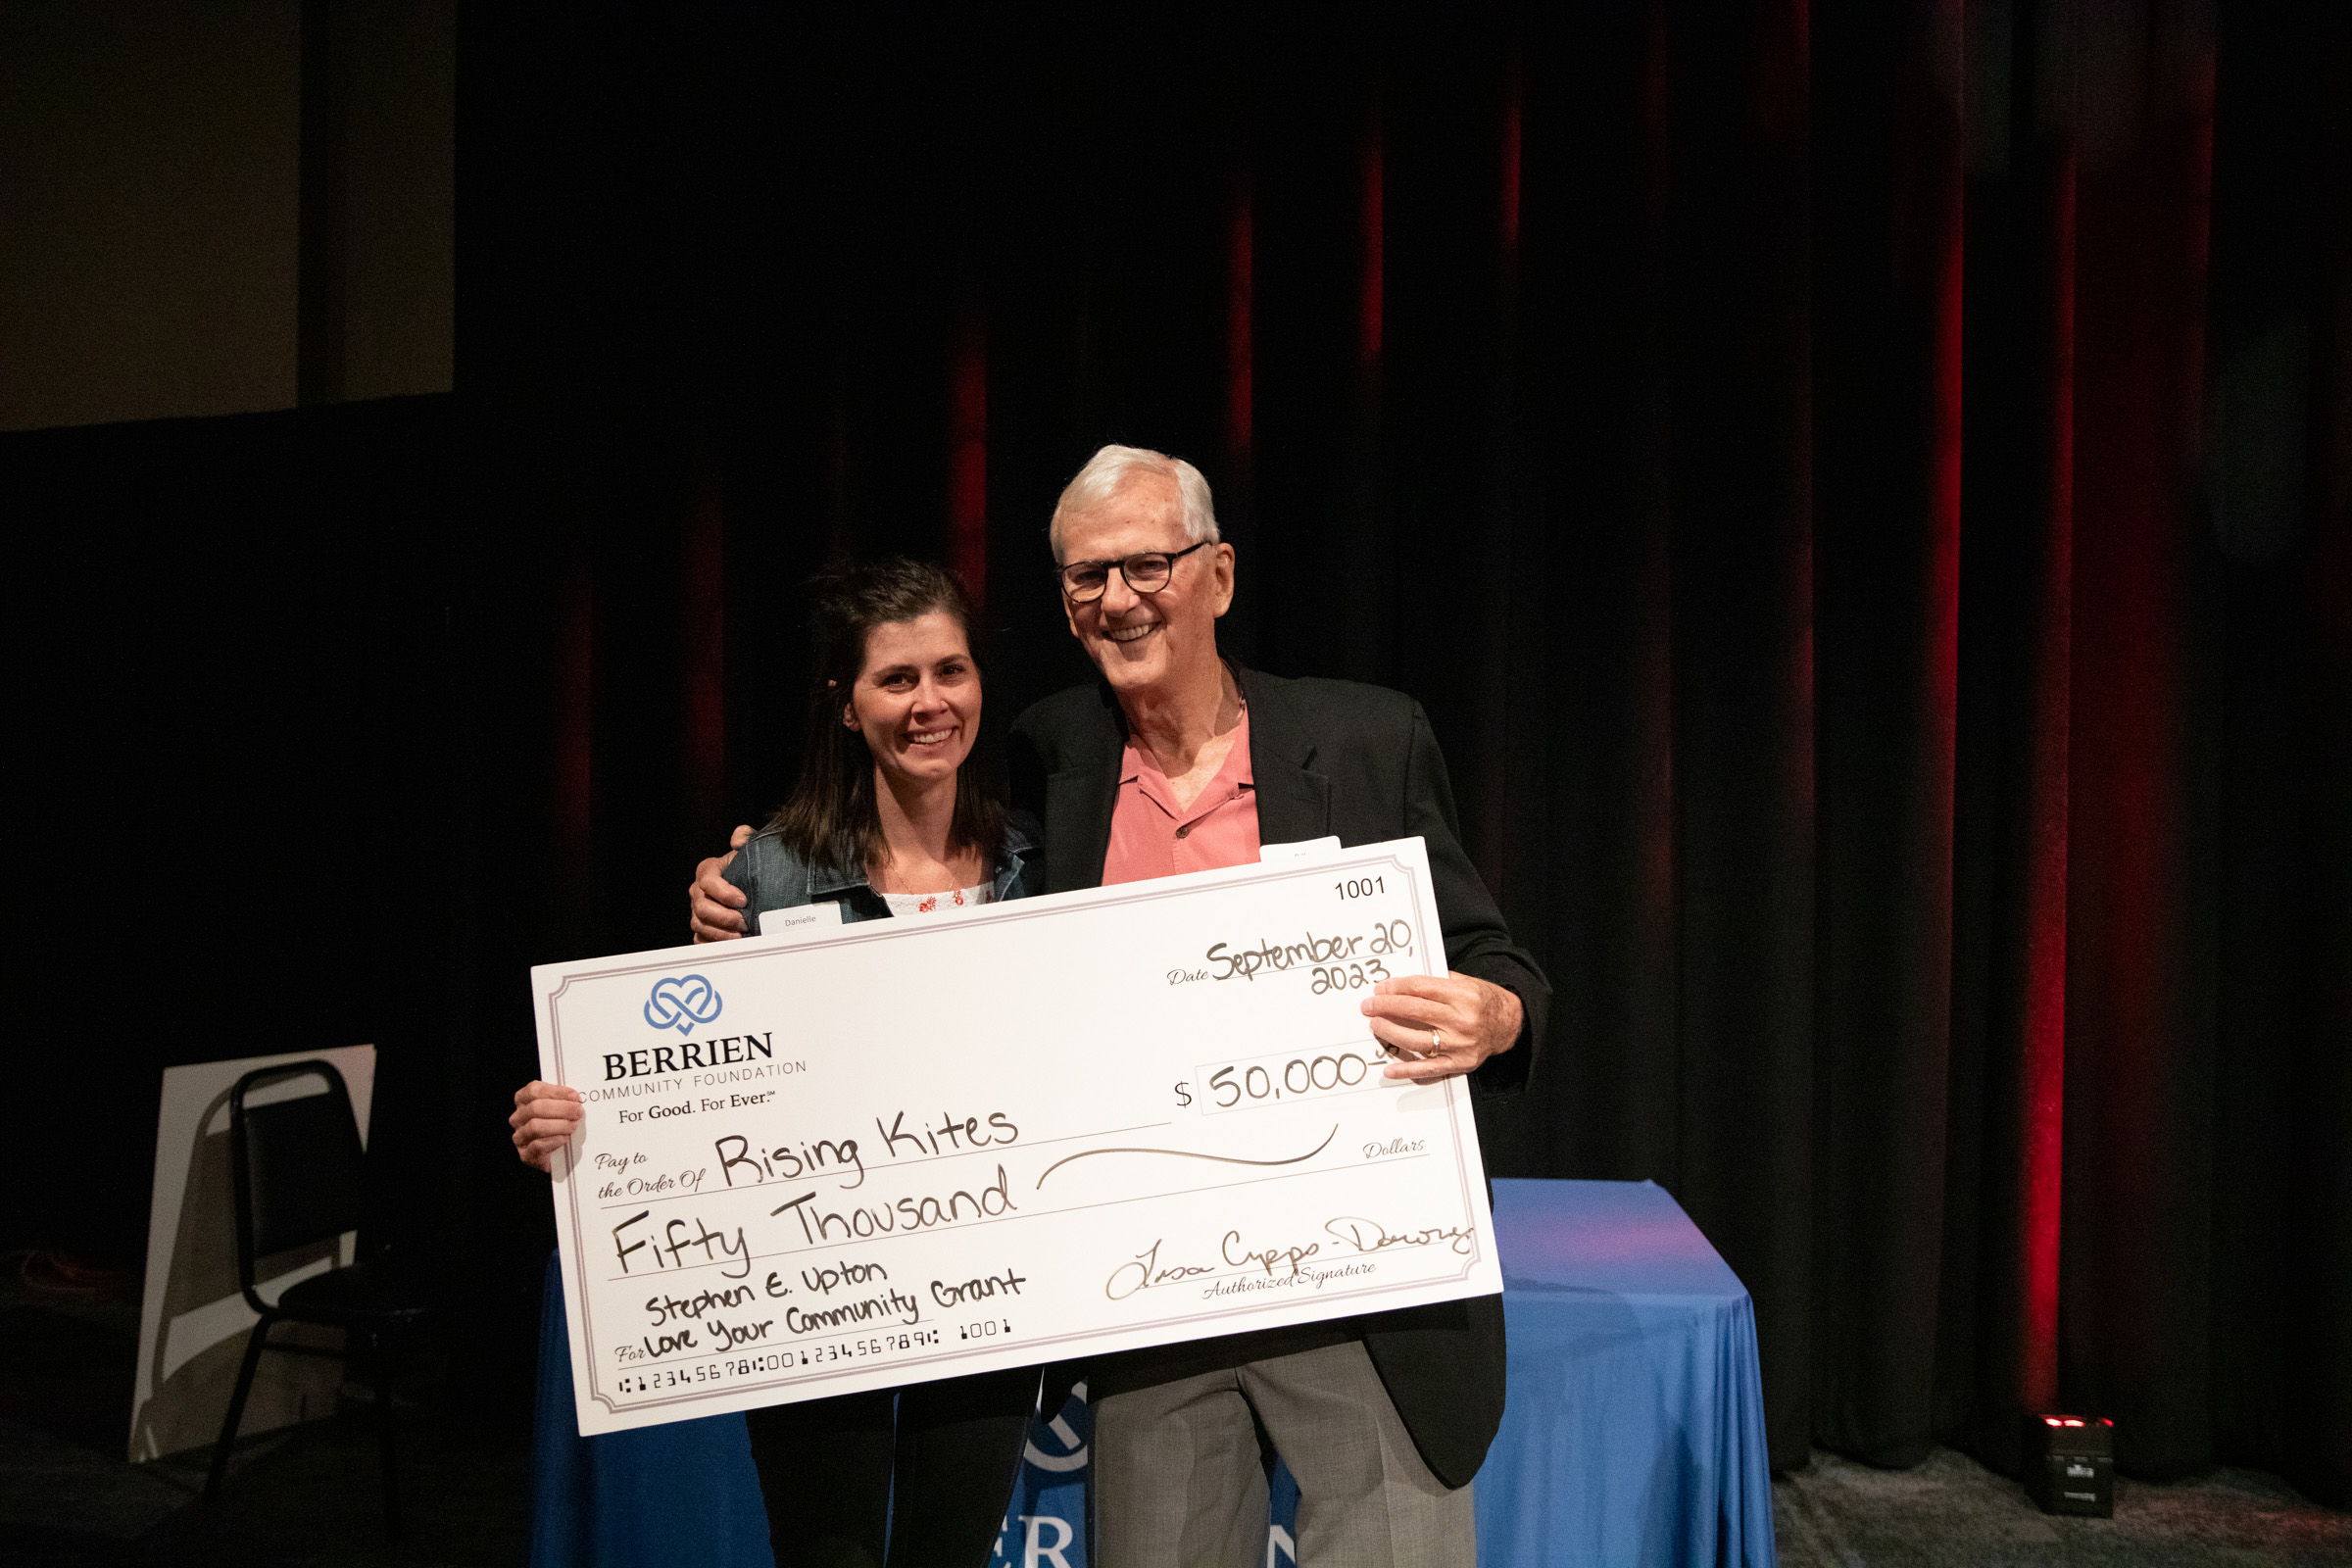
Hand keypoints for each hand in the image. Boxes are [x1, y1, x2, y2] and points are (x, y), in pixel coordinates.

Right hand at [510, 1080, 583, 1171]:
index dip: (555, 1091)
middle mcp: (518, 1118)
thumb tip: (576, 1098)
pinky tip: (564, 1138)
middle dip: (561, 1108)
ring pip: (535, 1126)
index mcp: (524, 1101)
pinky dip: (554, 1140)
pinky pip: (538, 1145)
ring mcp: (520, 1137)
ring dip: (559, 1125)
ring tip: (573, 1126)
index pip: (534, 1090)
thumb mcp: (560, 1109)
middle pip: (536, 1108)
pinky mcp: (526, 1154)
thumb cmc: (558, 1127)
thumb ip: (564, 1101)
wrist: (555, 1156)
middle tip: (578, 1111)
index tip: (574, 1095)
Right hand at [690, 824, 755, 941]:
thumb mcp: (749, 849)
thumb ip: (745, 838)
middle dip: (723, 917)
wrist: (749, 886)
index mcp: (707, 871)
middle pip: (702, 907)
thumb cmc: (748, 868)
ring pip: (700, 925)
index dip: (723, 892)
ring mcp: (698, 912)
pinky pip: (700, 940)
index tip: (743, 900)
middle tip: (743, 922)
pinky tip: (731, 945)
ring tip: (741, 936)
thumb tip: (737, 840)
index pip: (708, 881)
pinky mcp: (702, 929)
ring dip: (720, 933)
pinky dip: (714, 944)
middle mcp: (698, 892)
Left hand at [1359, 972, 1523, 1083]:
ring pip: (1418, 1040)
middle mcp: (1463, 1021)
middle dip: (1387, 1007)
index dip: (1396, 988)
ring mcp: (1461, 1045)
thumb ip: (1436, 983)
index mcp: (1464, 996)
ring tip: (1376, 1026)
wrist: (1510, 1025)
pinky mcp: (1459, 1064)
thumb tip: (1398, 987)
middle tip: (1369, 1006)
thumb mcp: (1466, 982)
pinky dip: (1407, 1070)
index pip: (1421, 989)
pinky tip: (1389, 1069)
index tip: (1380, 989)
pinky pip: (1429, 1070)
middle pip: (1416, 1012)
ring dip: (1391, 1033)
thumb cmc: (1483, 1001)